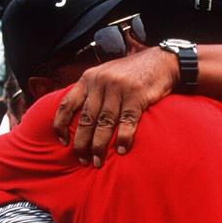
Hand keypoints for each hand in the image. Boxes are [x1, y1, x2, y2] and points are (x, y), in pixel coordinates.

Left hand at [53, 46, 177, 166]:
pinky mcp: (137, 95)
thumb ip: (91, 92)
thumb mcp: (105, 75)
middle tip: (82, 160)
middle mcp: (100, 83)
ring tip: (97, 161)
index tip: (63, 142)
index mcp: (88, 79)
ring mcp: (118, 88)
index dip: (61, 124)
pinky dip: (124, 138)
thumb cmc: (130, 73)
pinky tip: (121, 151)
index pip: (67, 104)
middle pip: (86, 119)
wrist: (160, 61)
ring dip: (99, 146)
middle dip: (82, 143)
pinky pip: (127, 121)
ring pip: (104, 123)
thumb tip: (77, 119)